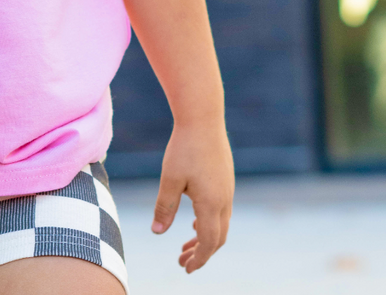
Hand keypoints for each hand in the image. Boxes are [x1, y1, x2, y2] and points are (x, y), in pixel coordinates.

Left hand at [151, 120, 233, 271]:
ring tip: (186, 244)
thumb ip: (164, 208)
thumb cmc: (184, 147)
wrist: (203, 117)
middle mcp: (224, 199)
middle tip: (182, 261)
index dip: (199, 259)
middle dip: (202, 253)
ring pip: (221, 223)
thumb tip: (157, 233)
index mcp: (211, 203)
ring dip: (205, 237)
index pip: (209, 243)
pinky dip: (209, 222)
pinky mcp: (226, 178)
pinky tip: (195, 220)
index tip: (186, 268)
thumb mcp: (170, 179)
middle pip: (219, 237)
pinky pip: (221, 209)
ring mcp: (228, 188)